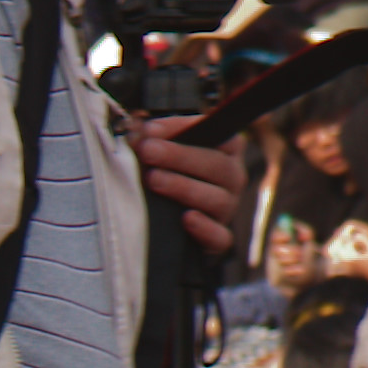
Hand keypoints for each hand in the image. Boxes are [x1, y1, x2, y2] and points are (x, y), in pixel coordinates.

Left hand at [134, 113, 244, 256]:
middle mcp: (232, 178)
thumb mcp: (161, 153)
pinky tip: (186, 219)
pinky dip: (204, 228)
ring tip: (153, 179)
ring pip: (216, 198)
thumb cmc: (167, 176)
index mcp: (225, 150)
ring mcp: (227, 209)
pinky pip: (220, 236)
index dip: (184, 128)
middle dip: (178, 156)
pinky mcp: (218, 238)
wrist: (169, 226)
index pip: (217, 132)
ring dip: (183, 187)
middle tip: (147, 150)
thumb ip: (152, 140)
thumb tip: (135, 133)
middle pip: (216, 165)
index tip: (150, 130)